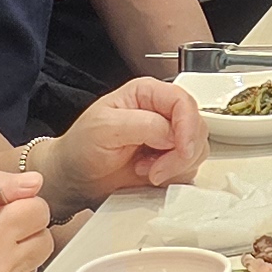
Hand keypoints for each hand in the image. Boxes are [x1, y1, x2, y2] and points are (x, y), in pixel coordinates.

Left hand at [47, 76, 206, 213]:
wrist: (74, 178)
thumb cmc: (81, 147)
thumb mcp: (104, 127)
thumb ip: (142, 124)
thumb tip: (172, 133)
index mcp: (147, 93)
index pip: (183, 102)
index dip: (188, 126)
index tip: (181, 149)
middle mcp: (162, 112)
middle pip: (197, 127)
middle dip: (181, 153)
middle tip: (155, 170)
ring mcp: (168, 137)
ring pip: (197, 149)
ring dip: (176, 167)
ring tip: (147, 171)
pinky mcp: (170, 161)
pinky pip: (189, 168)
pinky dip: (174, 177)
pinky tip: (150, 176)